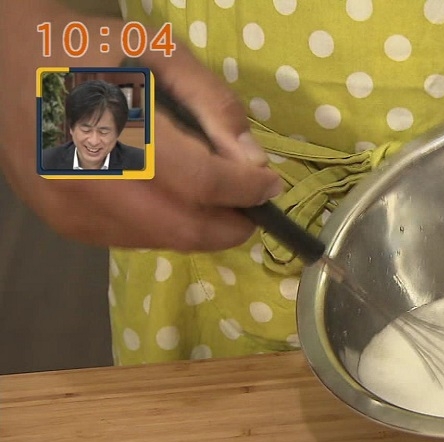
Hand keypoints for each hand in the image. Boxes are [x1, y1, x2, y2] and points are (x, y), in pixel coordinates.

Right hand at [0, 1, 282, 250]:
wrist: (4, 59)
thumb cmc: (88, 50)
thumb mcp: (158, 52)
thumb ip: (212, 102)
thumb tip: (252, 159)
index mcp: (116, 129)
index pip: (201, 183)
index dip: (247, 189)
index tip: (270, 184)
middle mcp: (90, 181)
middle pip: (184, 229)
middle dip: (231, 225)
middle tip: (252, 206)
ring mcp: (72, 209)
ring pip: (161, 241)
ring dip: (200, 228)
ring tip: (212, 197)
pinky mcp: (63, 224)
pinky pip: (133, 240)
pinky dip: (165, 226)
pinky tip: (168, 197)